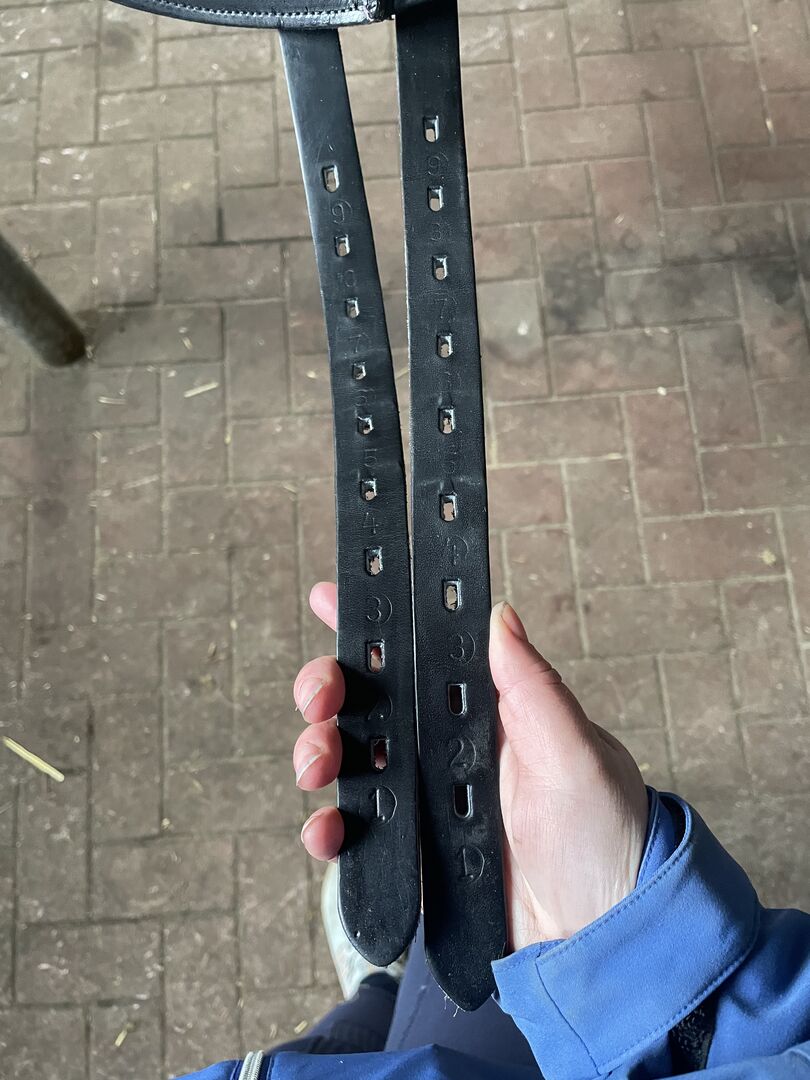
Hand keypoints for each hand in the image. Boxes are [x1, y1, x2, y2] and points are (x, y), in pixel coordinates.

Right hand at [292, 583, 648, 950]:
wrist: (596, 934)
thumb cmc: (605, 836)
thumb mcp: (579, 753)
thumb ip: (535, 687)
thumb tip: (499, 616)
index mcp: (484, 710)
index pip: (420, 654)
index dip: (372, 626)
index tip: (330, 599)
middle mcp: (446, 748)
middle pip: (367, 703)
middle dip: (328, 689)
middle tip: (321, 699)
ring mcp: (424, 798)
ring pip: (350, 759)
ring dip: (318, 751)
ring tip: (319, 766)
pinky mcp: (410, 849)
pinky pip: (353, 831)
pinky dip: (326, 827)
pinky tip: (327, 831)